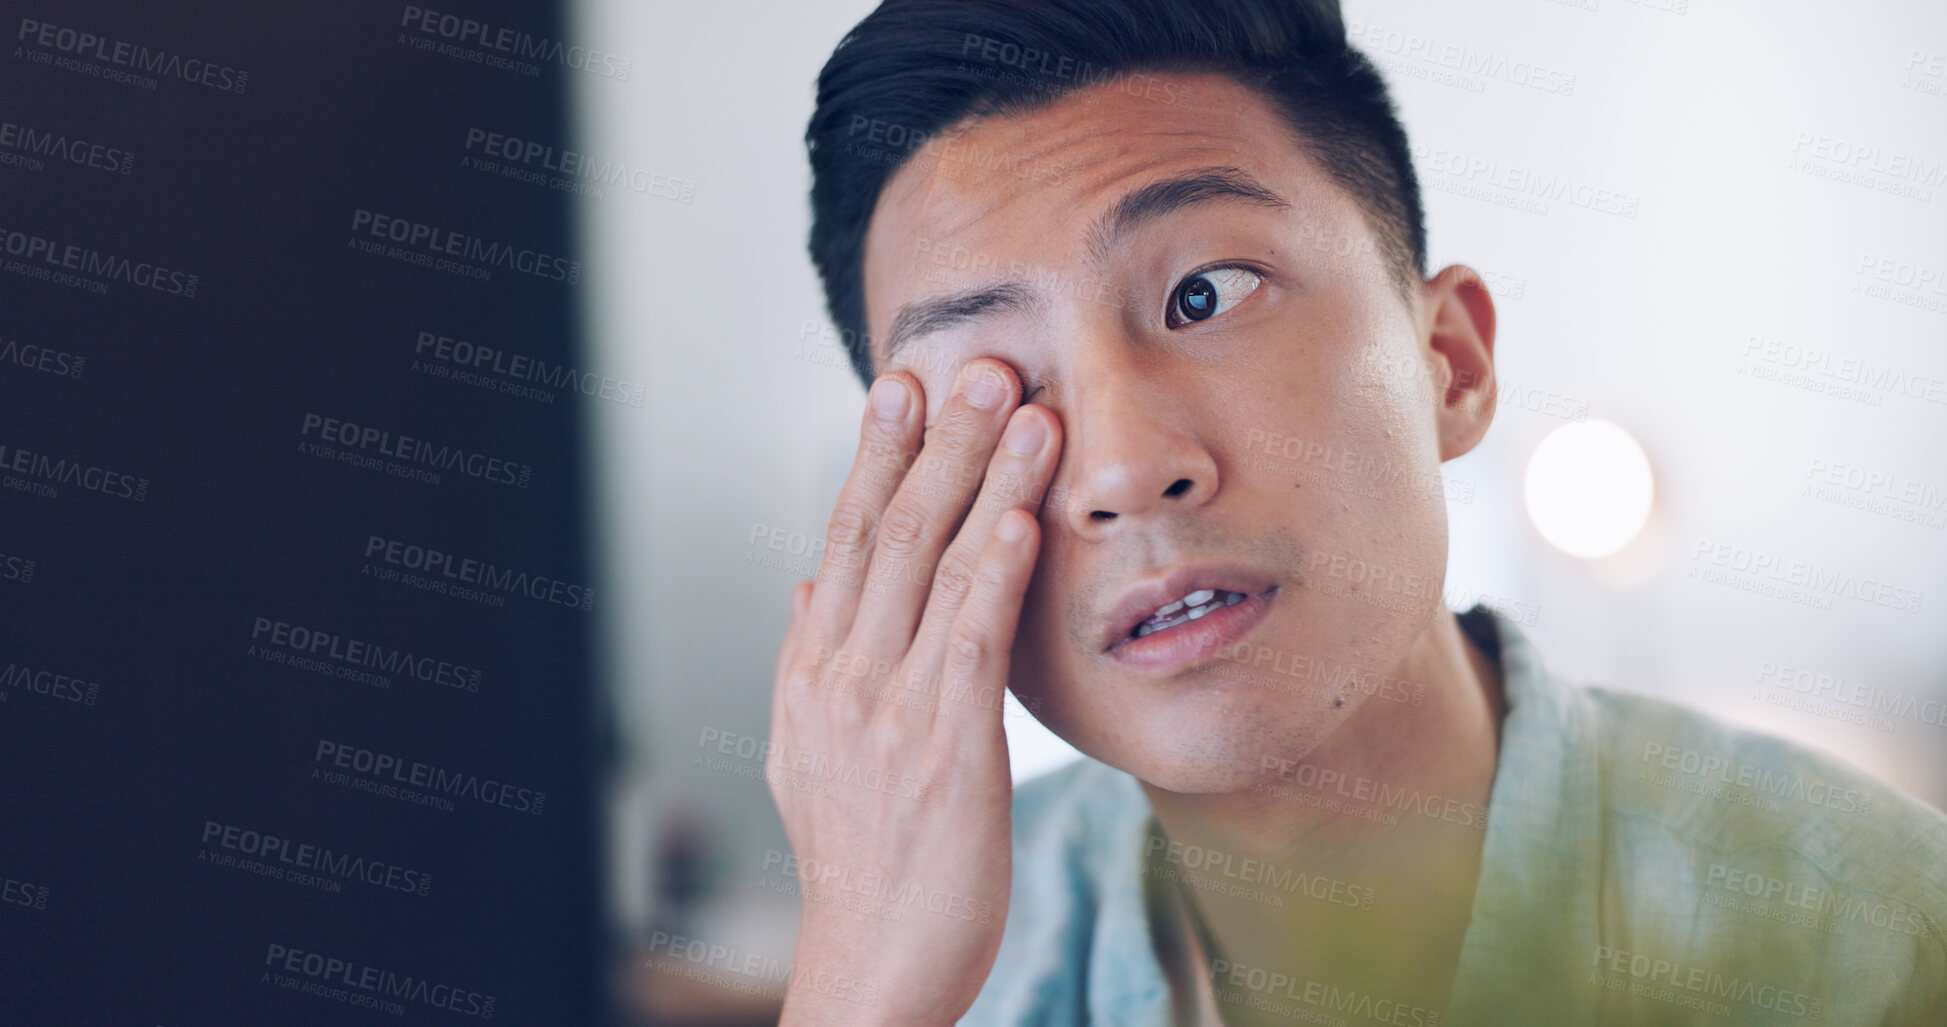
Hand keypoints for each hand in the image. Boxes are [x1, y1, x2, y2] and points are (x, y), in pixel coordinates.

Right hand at [766, 358, 1061, 1024]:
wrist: (871, 963)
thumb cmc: (862, 862)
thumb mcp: (809, 752)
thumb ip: (813, 663)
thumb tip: (809, 584)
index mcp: (813, 670)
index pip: (842, 536)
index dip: (876, 454)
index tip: (903, 383)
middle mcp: (841, 675)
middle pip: (887, 530)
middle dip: (938, 441)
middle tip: (979, 364)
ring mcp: (887, 708)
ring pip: (931, 567)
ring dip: (982, 480)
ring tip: (1023, 410)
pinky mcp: (945, 748)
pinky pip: (968, 641)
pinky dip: (992, 573)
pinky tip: (1019, 520)